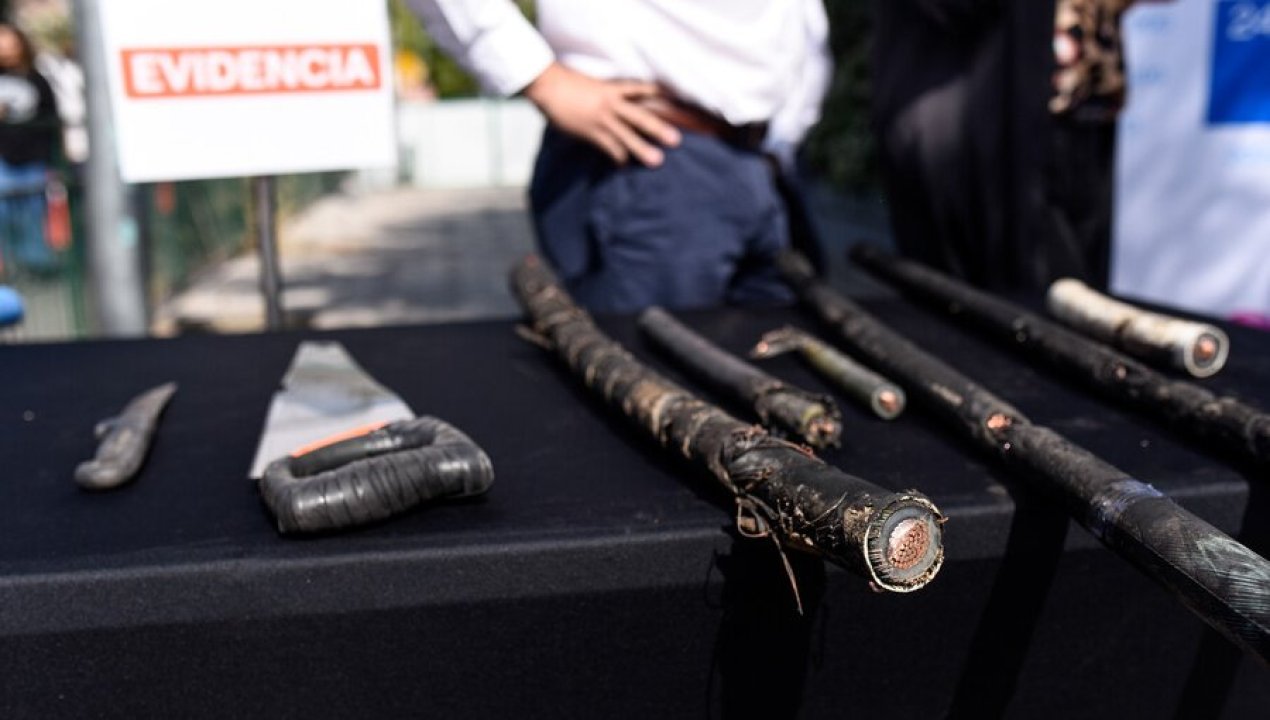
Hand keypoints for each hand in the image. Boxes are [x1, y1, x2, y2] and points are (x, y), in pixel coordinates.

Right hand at [523, 63, 680, 166]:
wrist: (548, 86)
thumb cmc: (567, 84)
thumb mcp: (592, 85)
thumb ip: (606, 94)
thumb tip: (615, 102)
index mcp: (613, 89)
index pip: (642, 90)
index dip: (660, 95)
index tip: (677, 102)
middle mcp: (612, 104)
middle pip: (641, 117)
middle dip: (658, 129)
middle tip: (676, 140)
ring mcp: (602, 119)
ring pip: (627, 136)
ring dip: (642, 149)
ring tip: (657, 161)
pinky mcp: (591, 132)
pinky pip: (609, 147)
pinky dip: (617, 158)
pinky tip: (624, 166)